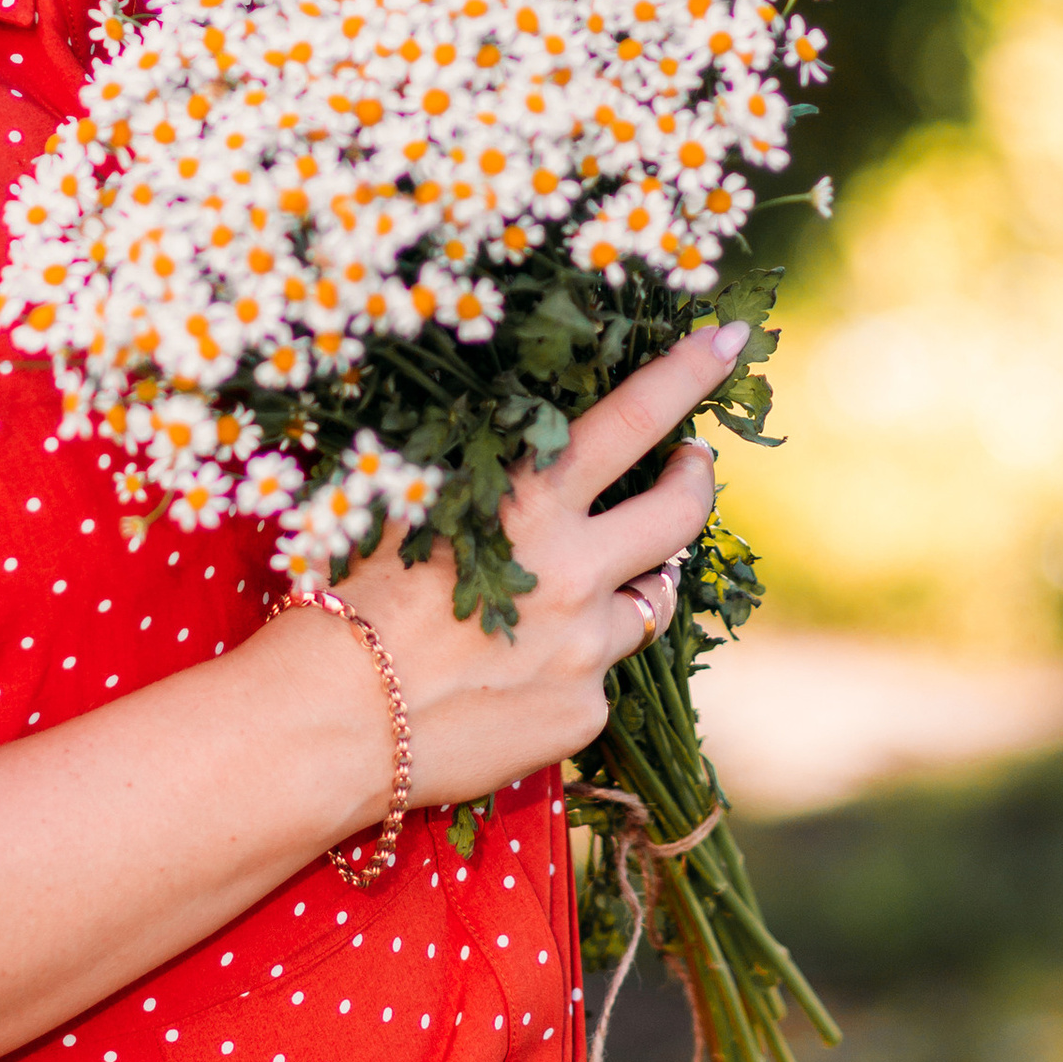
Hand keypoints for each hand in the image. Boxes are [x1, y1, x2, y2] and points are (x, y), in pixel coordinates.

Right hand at [320, 316, 742, 813]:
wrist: (332, 722)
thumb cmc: (351, 602)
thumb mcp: (411, 512)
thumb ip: (481, 483)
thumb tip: (521, 449)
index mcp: (529, 504)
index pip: (632, 418)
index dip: (688, 374)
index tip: (731, 339)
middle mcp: (575, 569)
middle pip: (679, 512)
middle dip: (695, 478)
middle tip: (693, 464)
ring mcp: (587, 647)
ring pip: (649, 601)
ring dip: (634, 582)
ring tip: (589, 585)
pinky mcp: (583, 712)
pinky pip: (598, 678)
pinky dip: (572, 667)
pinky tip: (517, 675)